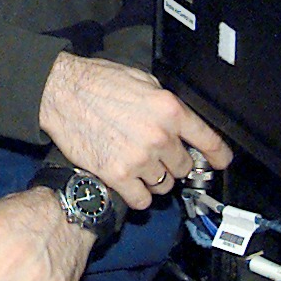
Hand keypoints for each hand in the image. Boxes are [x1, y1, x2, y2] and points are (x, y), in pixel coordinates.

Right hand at [37, 55, 231, 202]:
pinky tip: (128, 180)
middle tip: (154, 154)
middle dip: (171, 162)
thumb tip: (181, 124)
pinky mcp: (117, 175)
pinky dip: (137, 194)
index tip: (220, 162)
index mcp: (168, 109)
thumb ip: (165, 104)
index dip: (218, 155)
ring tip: (136, 163)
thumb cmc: (96, 82)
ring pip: (164, 186)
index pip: (207, 140)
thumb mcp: (142, 80)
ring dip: (154, 179)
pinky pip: (142, 200)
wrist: (60, 93)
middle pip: (183, 167)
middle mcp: (158, 136)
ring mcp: (139, 158)